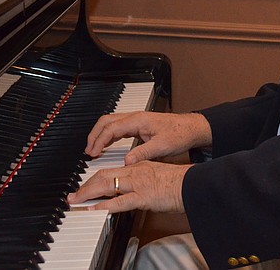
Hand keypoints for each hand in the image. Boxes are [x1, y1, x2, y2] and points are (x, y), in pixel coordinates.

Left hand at [66, 161, 189, 213]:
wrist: (192, 184)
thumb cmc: (178, 182)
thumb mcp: (156, 175)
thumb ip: (141, 179)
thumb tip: (130, 189)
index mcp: (138, 165)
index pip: (110, 170)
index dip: (94, 178)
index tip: (85, 186)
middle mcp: (135, 171)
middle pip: (103, 175)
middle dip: (85, 185)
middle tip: (74, 195)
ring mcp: (138, 183)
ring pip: (107, 185)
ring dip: (88, 193)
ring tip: (77, 201)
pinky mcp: (143, 196)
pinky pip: (120, 201)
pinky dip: (104, 205)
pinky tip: (94, 209)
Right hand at [84, 111, 210, 164]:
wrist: (192, 128)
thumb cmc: (180, 134)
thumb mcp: (162, 146)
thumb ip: (143, 153)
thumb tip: (126, 162)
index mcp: (138, 120)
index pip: (111, 129)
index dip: (99, 141)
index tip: (92, 153)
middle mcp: (135, 118)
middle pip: (106, 121)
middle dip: (94, 135)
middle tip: (88, 150)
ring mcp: (137, 120)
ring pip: (111, 123)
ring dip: (100, 134)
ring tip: (93, 149)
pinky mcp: (140, 125)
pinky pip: (118, 127)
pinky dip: (109, 135)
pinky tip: (107, 145)